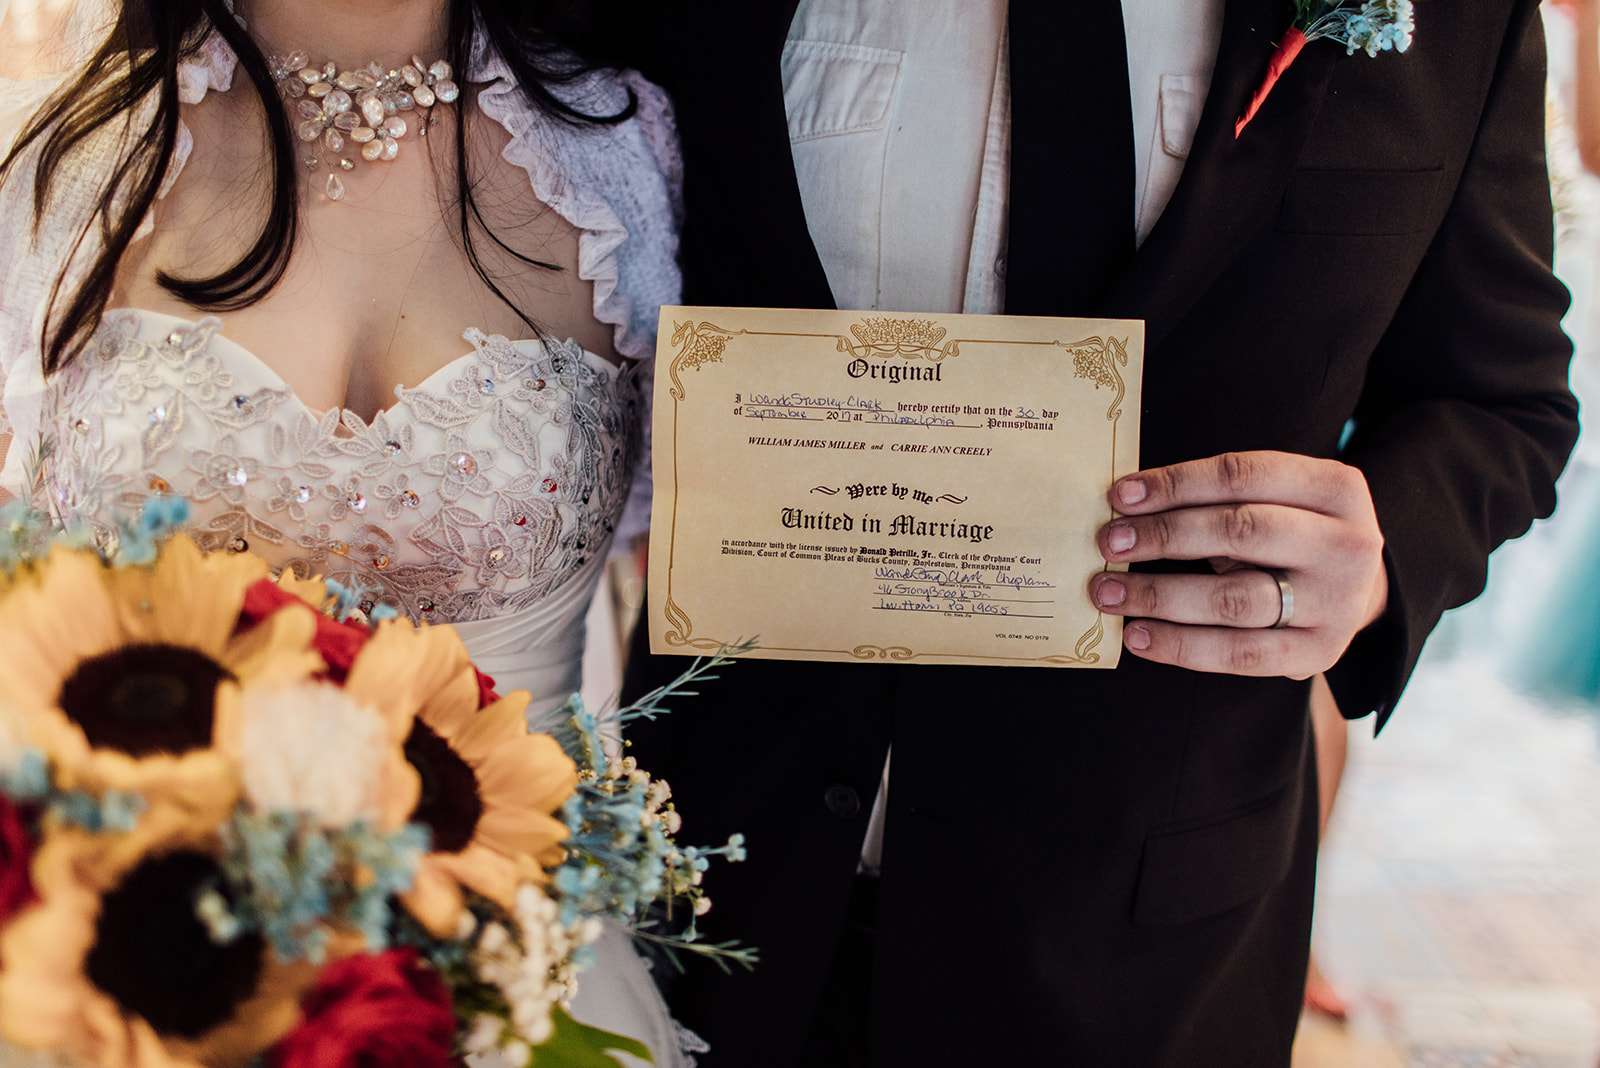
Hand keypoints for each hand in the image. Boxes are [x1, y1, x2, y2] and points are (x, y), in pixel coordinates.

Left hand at [1090, 451, 1387, 678]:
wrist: (1357, 590)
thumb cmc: (1292, 531)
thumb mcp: (1278, 498)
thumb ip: (1219, 498)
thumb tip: (1126, 509)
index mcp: (1335, 488)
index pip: (1243, 476)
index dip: (1176, 483)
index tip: (1120, 495)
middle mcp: (1347, 544)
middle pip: (1241, 531)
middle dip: (1165, 536)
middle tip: (1109, 543)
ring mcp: (1337, 603)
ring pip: (1235, 598)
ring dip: (1160, 595)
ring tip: (1108, 593)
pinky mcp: (1319, 654)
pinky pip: (1239, 654)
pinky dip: (1181, 646)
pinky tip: (1138, 636)